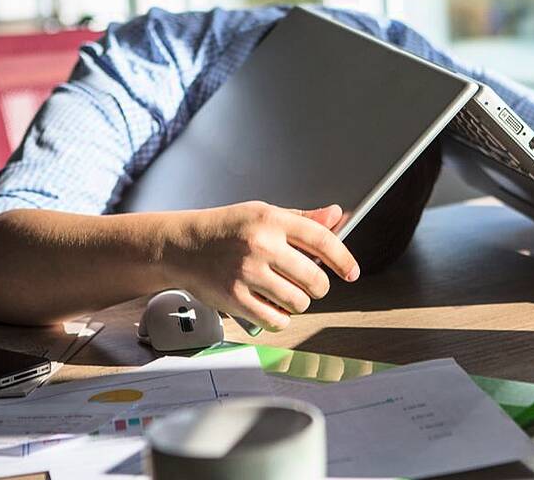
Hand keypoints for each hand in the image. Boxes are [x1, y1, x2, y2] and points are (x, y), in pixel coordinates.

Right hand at [173, 201, 359, 330]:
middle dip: (319, 286)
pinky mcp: (235, 299)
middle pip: (315, 278)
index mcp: (271, 220)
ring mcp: (247, 274)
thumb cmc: (226, 229)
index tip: (351, 272)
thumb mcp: (263, 213)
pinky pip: (276, 320)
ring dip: (299, 302)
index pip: (322, 240)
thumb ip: (302, 219)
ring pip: (299, 302)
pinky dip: (280, 318)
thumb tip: (337, 216)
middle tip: (311, 285)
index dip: (344, 259)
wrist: (182, 246)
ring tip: (285, 292)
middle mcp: (261, 245)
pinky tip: (272, 306)